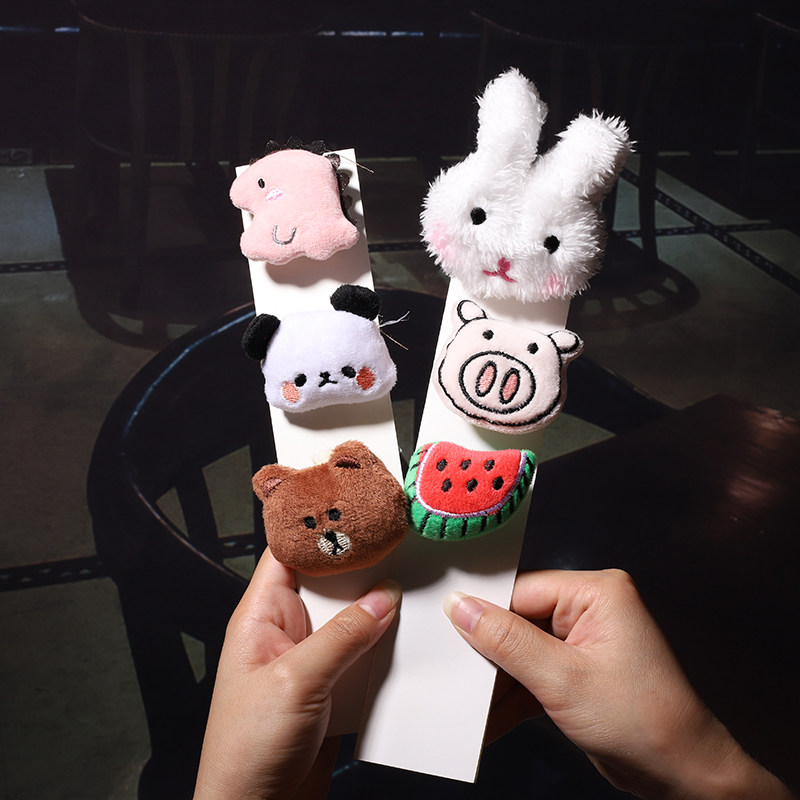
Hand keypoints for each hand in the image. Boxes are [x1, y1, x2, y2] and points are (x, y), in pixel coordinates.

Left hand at [194, 550, 399, 799]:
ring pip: (350, 619)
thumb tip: (385, 598)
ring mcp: (308, 660)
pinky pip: (361, 653)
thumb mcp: (296, 681)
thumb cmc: (246, 752)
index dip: (317, 525)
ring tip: (411, 586)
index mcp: (260, 616)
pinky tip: (407, 639)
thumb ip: (343, 636)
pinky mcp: (330, 687)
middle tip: (399, 545)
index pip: (287, 552)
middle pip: (328, 583)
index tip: (355, 507)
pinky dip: (383, 645)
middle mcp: (284, 631)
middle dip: (362, 566)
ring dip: (377, 609)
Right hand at [445, 569, 792, 799]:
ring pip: (522, 651)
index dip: (483, 614)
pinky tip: (488, 721)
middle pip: (518, 620)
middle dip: (488, 654)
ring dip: (497, 683)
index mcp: (595, 592)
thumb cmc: (639, 720)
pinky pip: (534, 674)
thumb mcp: (561, 678)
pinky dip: (514, 698)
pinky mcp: (579, 671)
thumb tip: (458, 605)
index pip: (521, 591)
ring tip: (464, 705)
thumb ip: (506, 640)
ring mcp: (583, 642)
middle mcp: (589, 609)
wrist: (684, 777)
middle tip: (448, 671)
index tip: (441, 632)